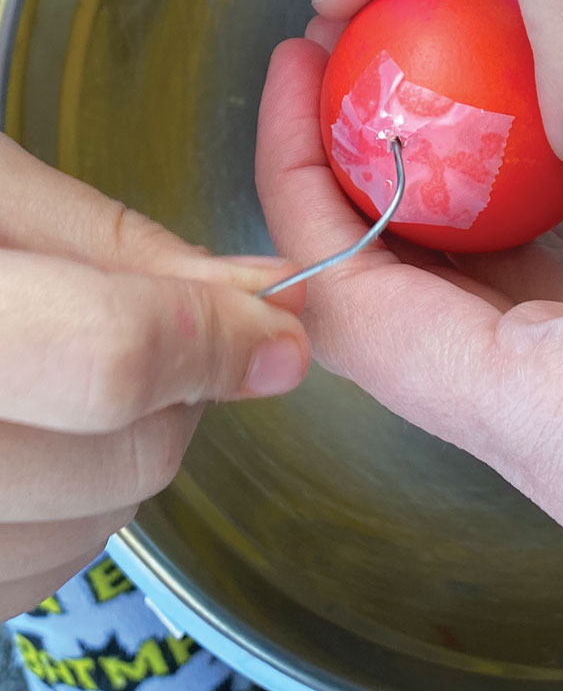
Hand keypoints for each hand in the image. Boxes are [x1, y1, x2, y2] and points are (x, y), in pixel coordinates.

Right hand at [0, 136, 309, 616]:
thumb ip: (111, 242)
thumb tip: (259, 290)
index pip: (110, 358)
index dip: (217, 338)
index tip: (278, 326)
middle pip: (119, 458)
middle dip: (183, 390)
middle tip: (167, 329)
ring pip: (88, 531)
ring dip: (128, 456)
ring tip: (81, 378)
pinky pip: (23, 579)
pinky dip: (69, 518)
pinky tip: (41, 442)